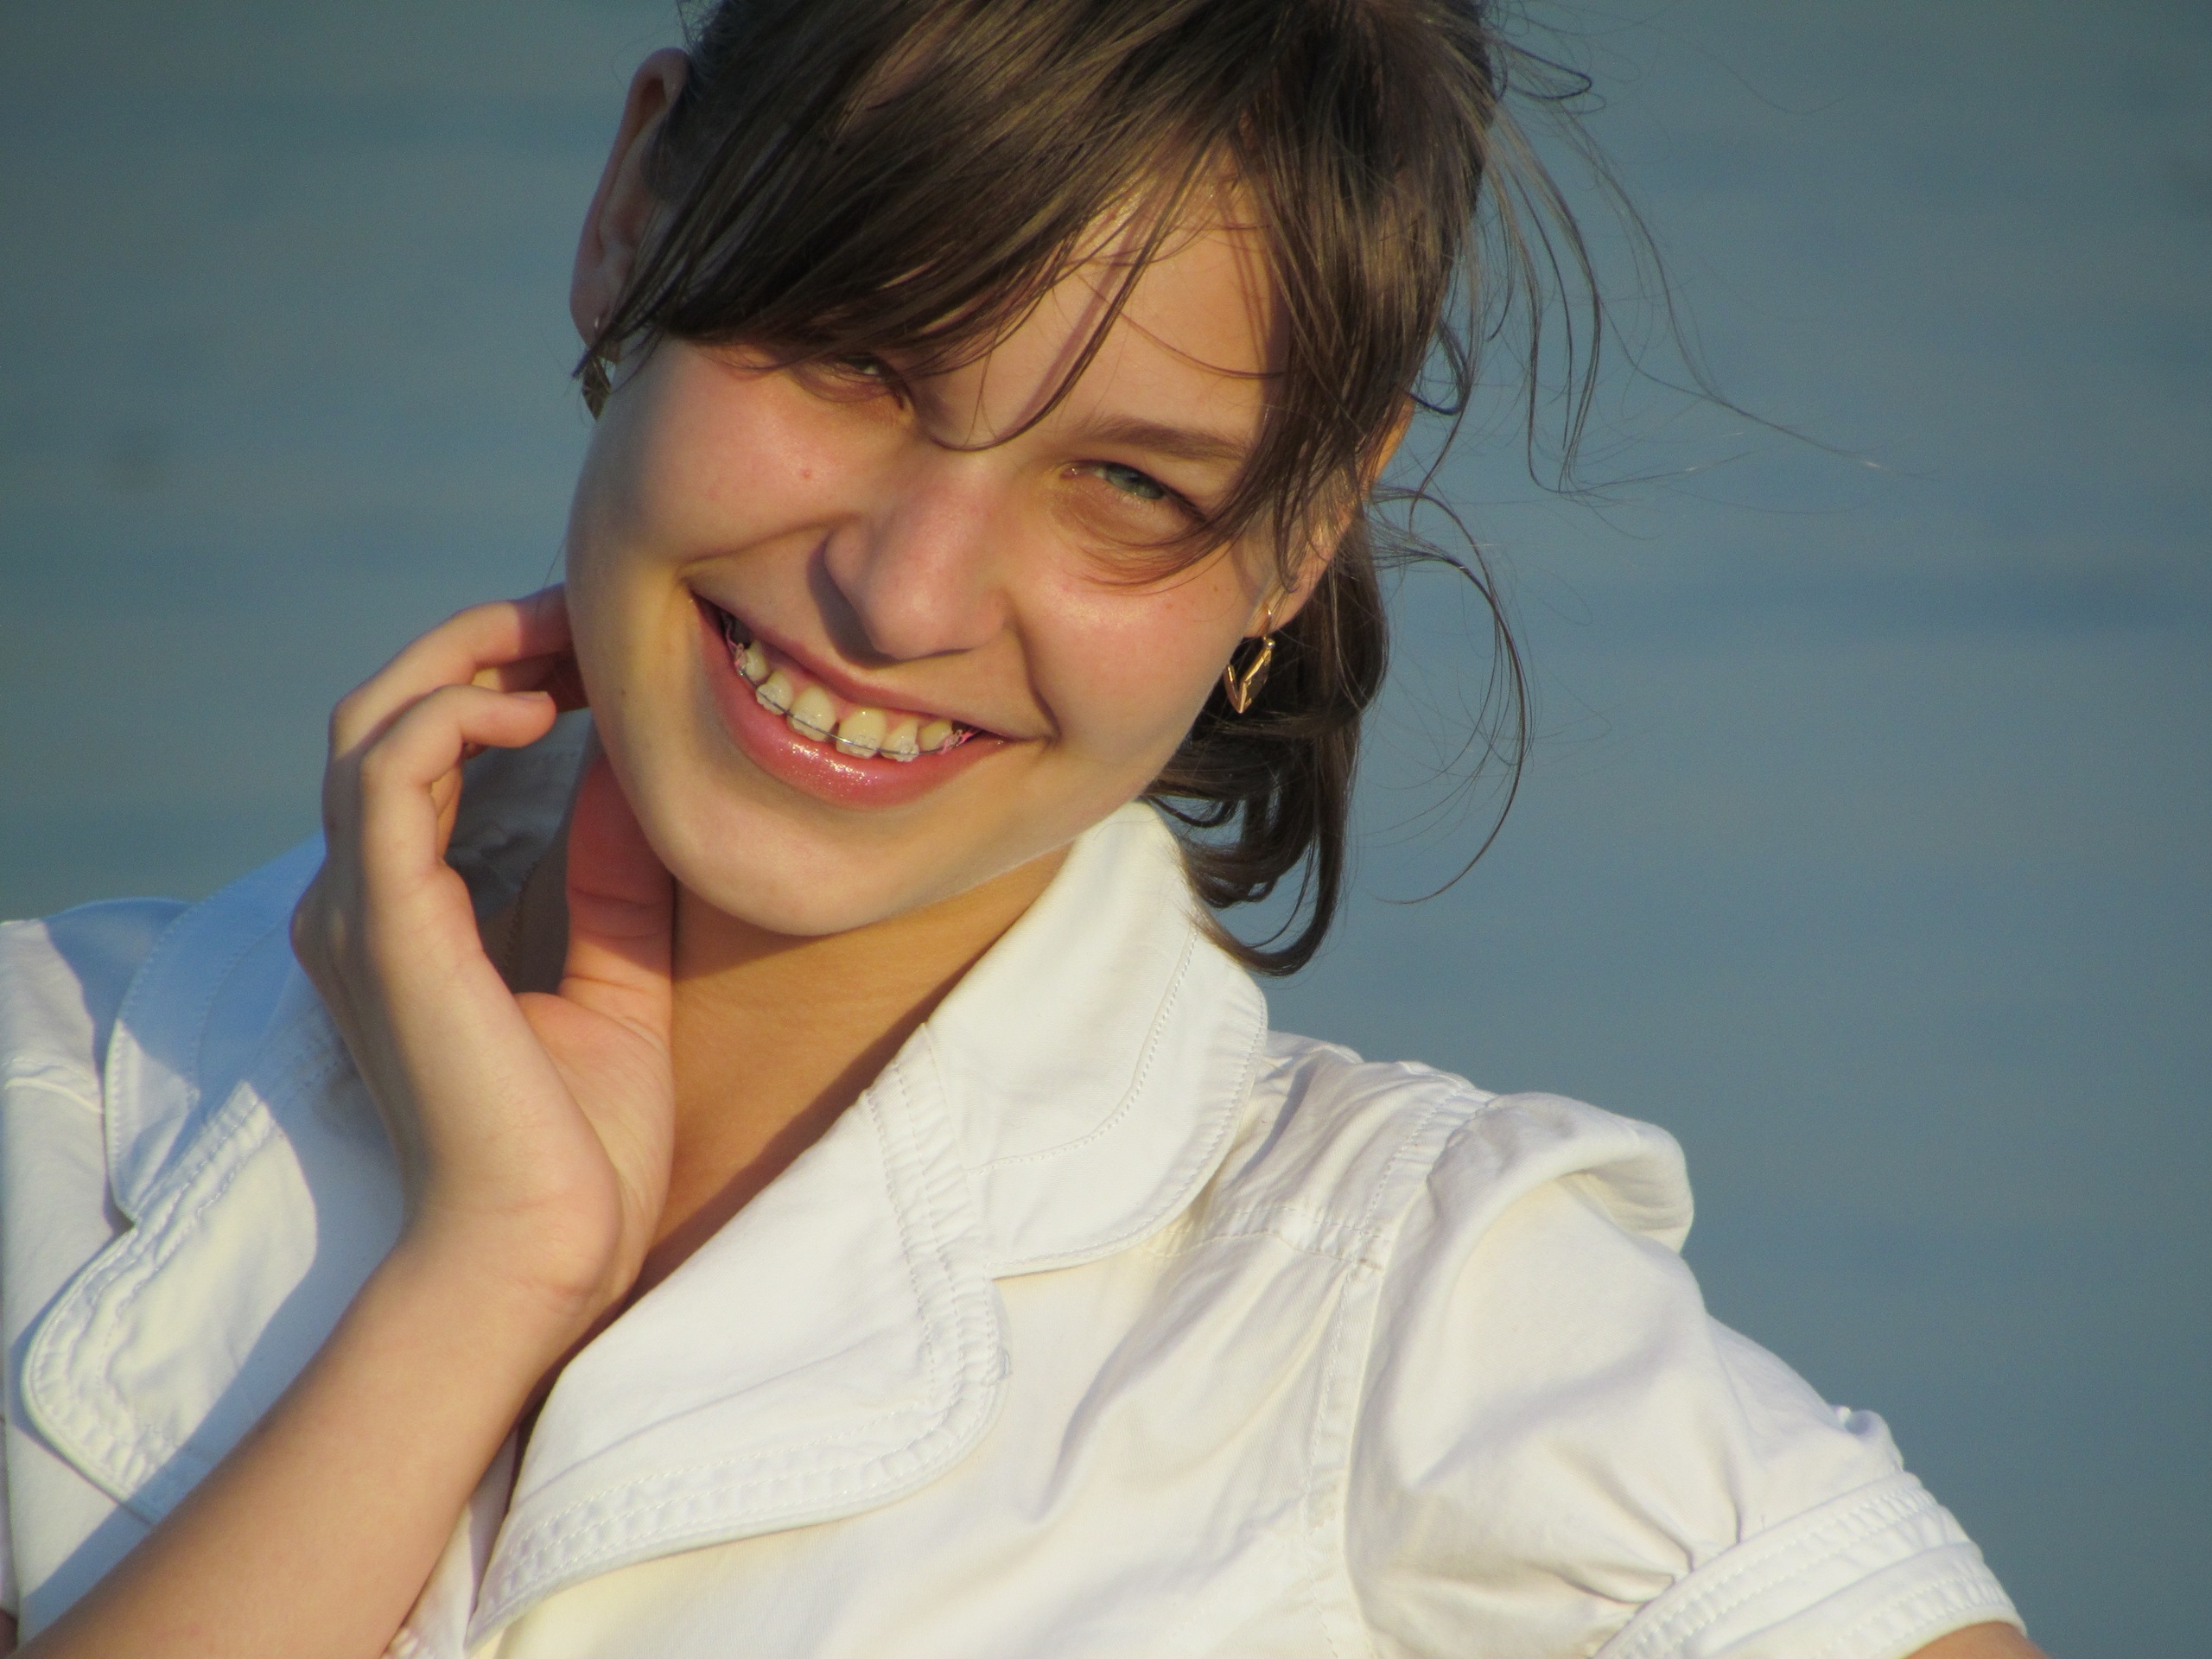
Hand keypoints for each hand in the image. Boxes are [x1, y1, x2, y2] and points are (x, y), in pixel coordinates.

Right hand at [291, 588, 675, 1348]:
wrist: (548, 1251)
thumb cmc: (578, 1140)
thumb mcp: (617, 973)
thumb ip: (611, 873)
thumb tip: (634, 771)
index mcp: (406, 917)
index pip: (423, 752)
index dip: (499, 678)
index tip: (593, 651)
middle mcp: (365, 904)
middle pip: (385, 715)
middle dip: (479, 644)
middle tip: (575, 612)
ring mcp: (362, 912)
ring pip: (371, 722)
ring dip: (466, 655)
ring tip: (564, 636)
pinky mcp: (385, 924)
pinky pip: (388, 773)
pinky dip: (452, 713)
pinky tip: (537, 705)